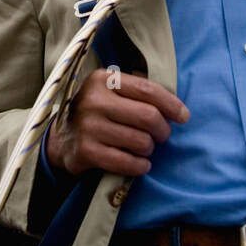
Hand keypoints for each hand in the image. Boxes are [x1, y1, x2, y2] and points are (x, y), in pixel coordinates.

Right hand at [46, 69, 188, 177]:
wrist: (61, 138)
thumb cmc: (98, 112)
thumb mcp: (111, 91)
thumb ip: (138, 92)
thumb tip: (178, 109)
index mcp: (103, 79)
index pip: (148, 90)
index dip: (171, 104)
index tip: (183, 116)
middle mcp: (94, 100)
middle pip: (148, 116)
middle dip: (162, 130)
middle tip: (162, 136)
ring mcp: (88, 126)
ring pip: (140, 141)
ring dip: (149, 149)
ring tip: (145, 148)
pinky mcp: (85, 151)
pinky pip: (126, 162)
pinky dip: (140, 166)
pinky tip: (141, 164)